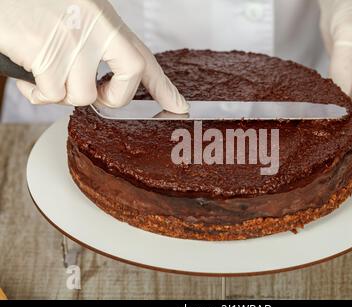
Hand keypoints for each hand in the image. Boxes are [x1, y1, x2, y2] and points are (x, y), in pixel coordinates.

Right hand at [0, 0, 187, 112]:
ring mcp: (71, 42)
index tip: (180, 106)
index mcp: (105, 20)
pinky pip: (50, 94)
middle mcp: (94, 30)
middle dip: (109, 100)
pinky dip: (36, 92)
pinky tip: (26, 70)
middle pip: (124, 87)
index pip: (144, 59)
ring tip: (44, 70)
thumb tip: (100, 76)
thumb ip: (96, 40)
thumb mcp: (77, 12)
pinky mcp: (44, 53)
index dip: (164, 87)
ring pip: (80, 96)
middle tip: (95, 94)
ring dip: (61, 93)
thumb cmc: (36, 1)